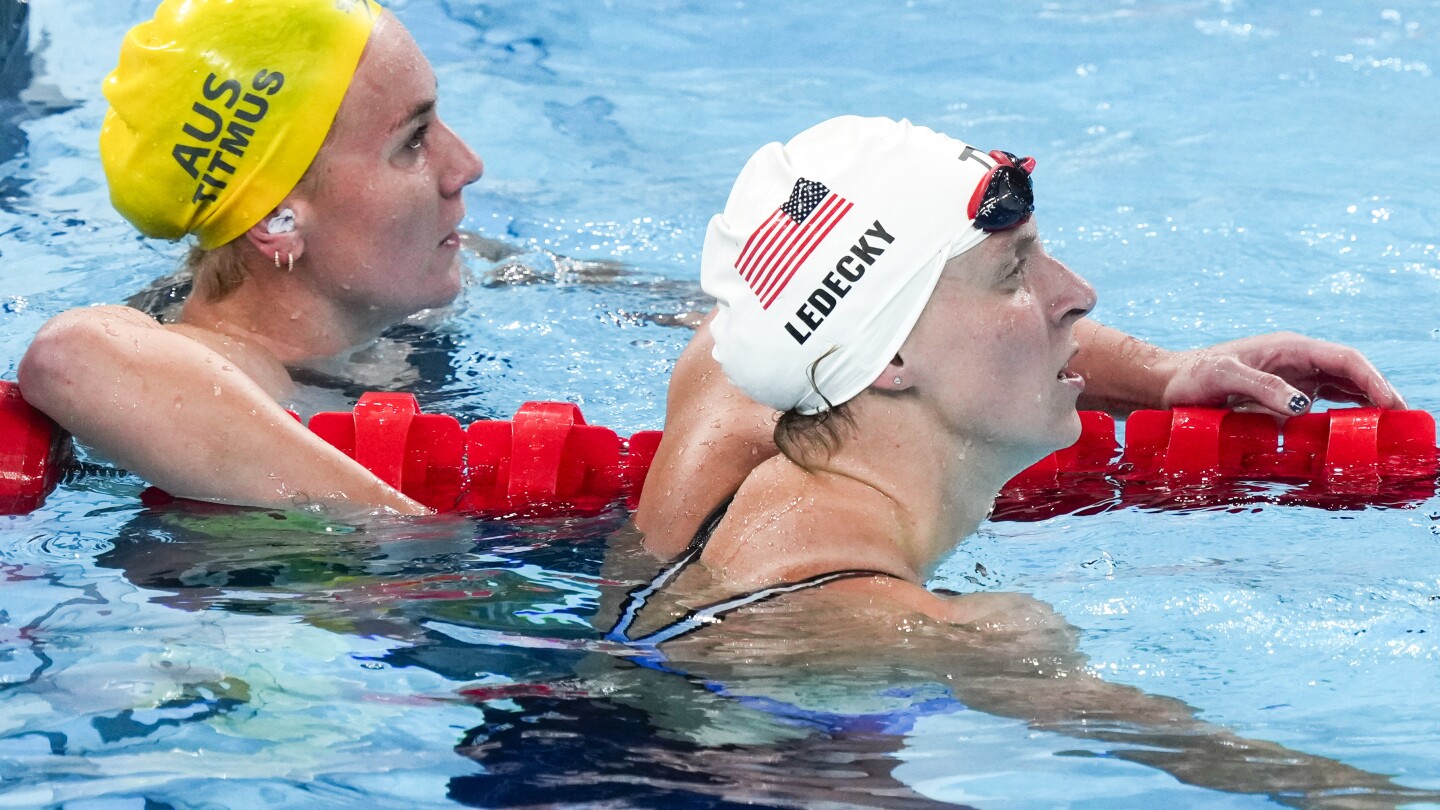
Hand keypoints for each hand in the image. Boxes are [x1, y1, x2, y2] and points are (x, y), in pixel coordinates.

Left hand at [1157, 332, 1405, 417]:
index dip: (1373, 380)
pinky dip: (1345, 415)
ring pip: (1343, 389)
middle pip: (1352, 374)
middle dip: (1380, 394)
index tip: (1393, 404)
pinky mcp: (1284, 397)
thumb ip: (1261, 387)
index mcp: (1290, 348)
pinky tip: (1358, 433)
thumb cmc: (1192, 378)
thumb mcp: (1223, 377)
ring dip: (1367, 406)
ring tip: (1390, 432)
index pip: (1345, 359)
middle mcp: (1297, 361)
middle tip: (1403, 424)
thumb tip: (1301, 405)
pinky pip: (1324, 404)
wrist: (1168, 384)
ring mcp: (1293, 379)